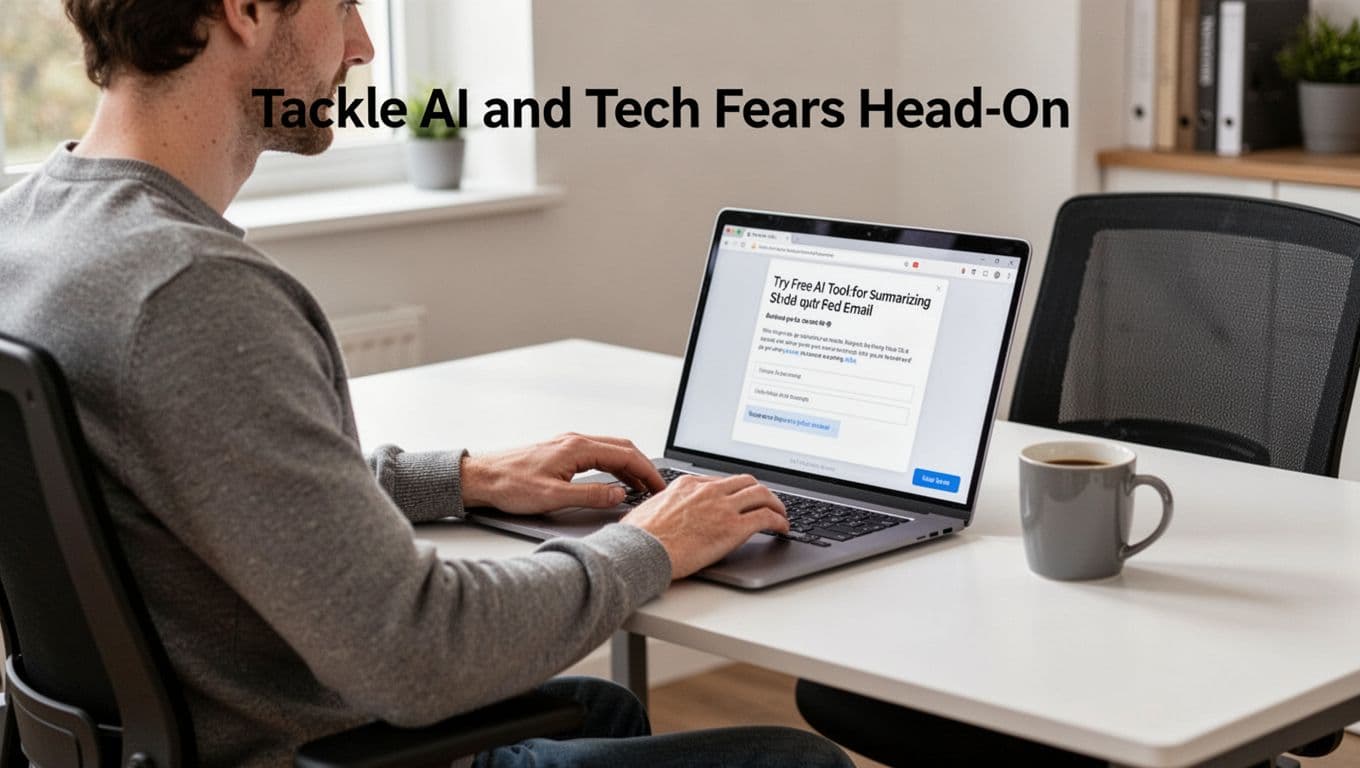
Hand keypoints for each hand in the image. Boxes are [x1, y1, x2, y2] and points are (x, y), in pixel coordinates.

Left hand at [460, 433, 663, 514]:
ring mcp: (568, 444)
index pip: (625, 455)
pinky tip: (615, 482)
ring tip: (641, 488)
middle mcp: (575, 440)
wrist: (482, 477)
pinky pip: (598, 454)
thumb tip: (619, 494)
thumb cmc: (510, 485)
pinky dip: (614, 466)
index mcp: (577, 448)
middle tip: (657, 487)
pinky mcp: (561, 452)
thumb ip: (590, 496)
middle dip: (644, 467)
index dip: (648, 471)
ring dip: (629, 467)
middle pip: (622, 448)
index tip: (660, 486)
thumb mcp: (553, 497)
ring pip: (611, 450)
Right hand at [620, 473, 787, 579]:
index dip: (736, 491)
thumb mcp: (649, 509)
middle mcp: (709, 491)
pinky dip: (779, 520)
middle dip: (760, 491)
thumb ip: (665, 506)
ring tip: (781, 514)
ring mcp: (723, 507)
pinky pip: (766, 517)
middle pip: (746, 482)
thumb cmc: (639, 536)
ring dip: (776, 503)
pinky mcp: (734, 528)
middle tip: (767, 502)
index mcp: (688, 484)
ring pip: (762, 494)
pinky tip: (782, 528)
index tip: (740, 499)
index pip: (721, 481)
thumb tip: (661, 512)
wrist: (641, 550)